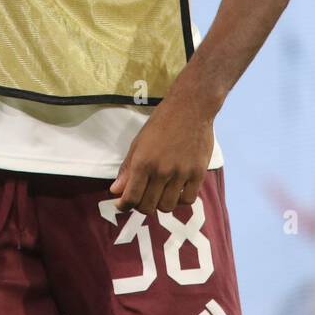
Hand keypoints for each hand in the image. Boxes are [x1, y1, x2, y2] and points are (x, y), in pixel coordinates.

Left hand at [108, 93, 214, 215]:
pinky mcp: (198, 173)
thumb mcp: (138, 142)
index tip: (121, 205)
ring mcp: (181, 173)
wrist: (190, 107)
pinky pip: (187, 200)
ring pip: (167, 207)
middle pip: (148, 206)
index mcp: (143, 162)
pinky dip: (179, 200)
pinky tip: (176, 191)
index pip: (131, 197)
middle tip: (141, 198)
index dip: (123, 205)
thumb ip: (127, 168)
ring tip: (159, 194)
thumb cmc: (161, 122)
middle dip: (141, 206)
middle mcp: (162, 171)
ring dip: (160, 204)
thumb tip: (116, 191)